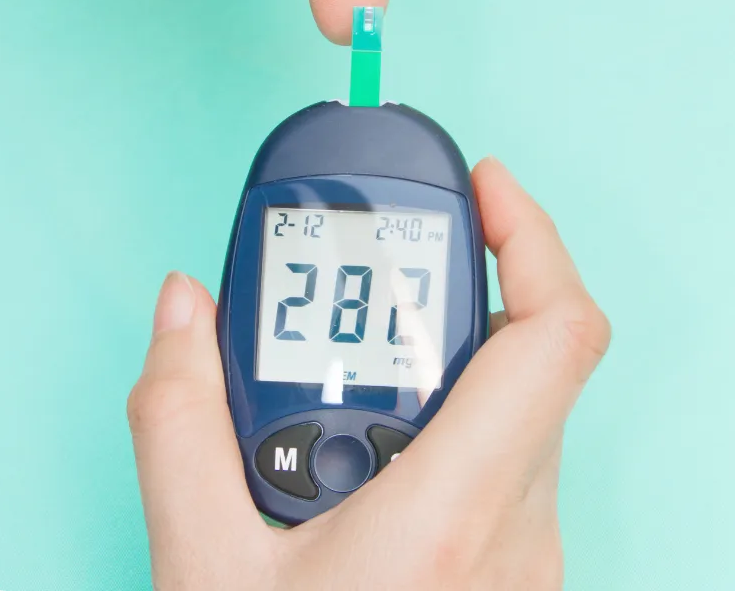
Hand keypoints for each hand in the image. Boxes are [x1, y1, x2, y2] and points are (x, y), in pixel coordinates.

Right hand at [127, 157, 610, 589]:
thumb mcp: (202, 566)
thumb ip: (178, 419)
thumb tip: (184, 306)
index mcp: (455, 511)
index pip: (557, 334)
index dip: (534, 235)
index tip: (487, 182)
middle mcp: (519, 523)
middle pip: (524, 352)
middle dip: (451, 288)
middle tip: (375, 266)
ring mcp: (527, 546)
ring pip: (511, 399)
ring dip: (438, 349)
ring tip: (354, 346)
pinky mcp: (514, 558)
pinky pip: (502, 445)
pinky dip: (444, 403)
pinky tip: (373, 421)